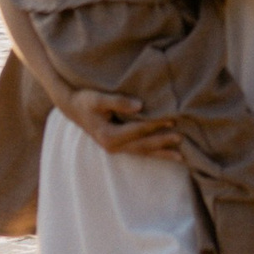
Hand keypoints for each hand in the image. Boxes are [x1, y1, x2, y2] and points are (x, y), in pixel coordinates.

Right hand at [65, 87, 182, 156]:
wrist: (73, 107)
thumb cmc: (86, 100)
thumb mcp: (98, 98)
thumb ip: (118, 101)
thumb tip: (139, 106)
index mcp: (109, 135)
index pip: (137, 130)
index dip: (154, 125)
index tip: (171, 119)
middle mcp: (113, 146)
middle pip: (142, 145)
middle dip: (162, 141)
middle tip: (180, 137)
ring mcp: (116, 148)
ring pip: (143, 152)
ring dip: (162, 153)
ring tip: (181, 155)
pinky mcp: (120, 146)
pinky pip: (140, 151)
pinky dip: (155, 153)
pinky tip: (169, 155)